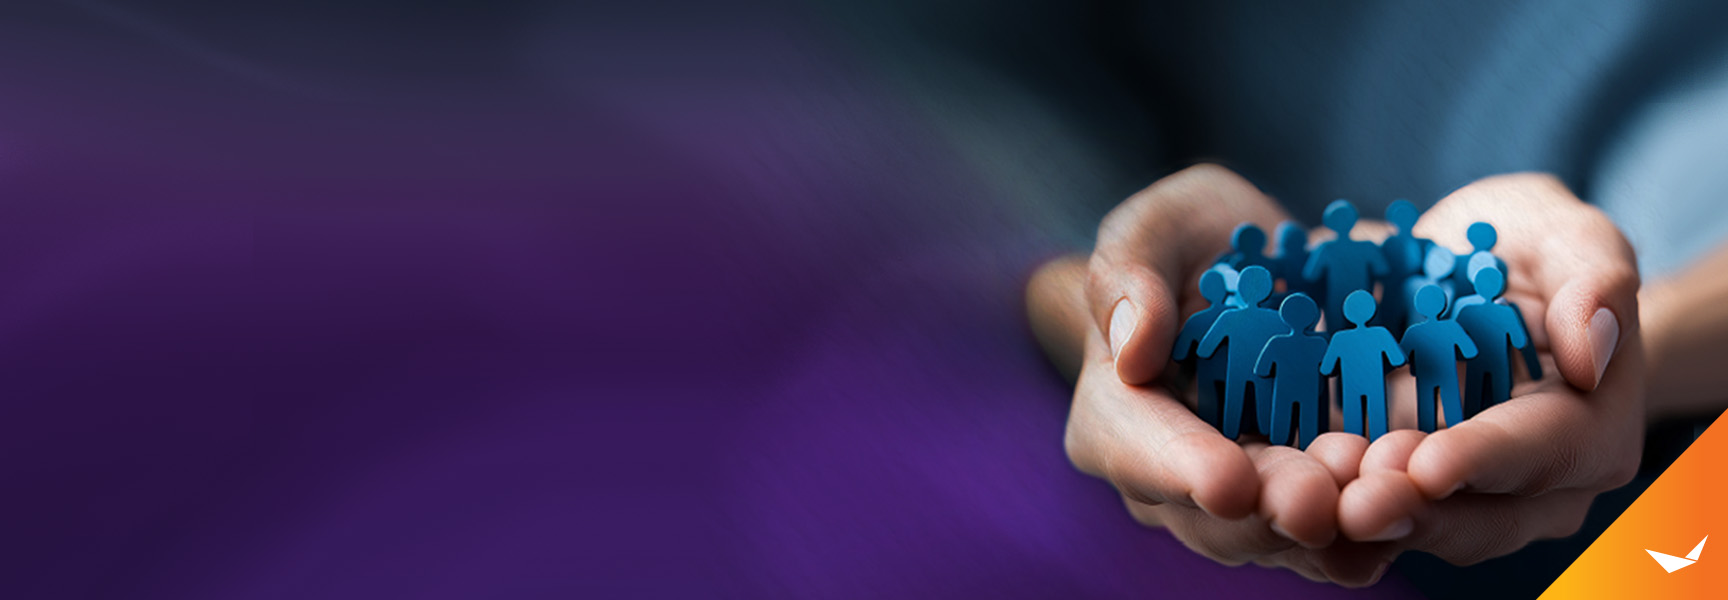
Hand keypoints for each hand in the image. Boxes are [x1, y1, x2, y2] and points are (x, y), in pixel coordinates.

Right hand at [1029, 165, 1390, 583]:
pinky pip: (1333, 536)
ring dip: (1331, 528)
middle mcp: (1166, 477)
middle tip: (1324, 498)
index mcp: (1112, 414)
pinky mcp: (1304, 501)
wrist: (1257, 265)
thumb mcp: (1154, 228)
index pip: (1132, 449)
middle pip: (1211, 516)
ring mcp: (1239, 500)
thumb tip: (1131, 349)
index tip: (1229, 480)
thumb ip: (1127, 276)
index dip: (1181, 469)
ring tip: (1380, 493)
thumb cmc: (1188, 241)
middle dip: (1271, 511)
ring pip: (1278, 536)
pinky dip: (1371, 527)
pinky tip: (1411, 506)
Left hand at [1334, 173, 1643, 564]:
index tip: (1428, 462)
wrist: (1455, 269)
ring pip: (1412, 528)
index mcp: (1591, 432)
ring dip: (1357, 518)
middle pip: (1476, 518)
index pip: (1544, 455)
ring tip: (1307, 499)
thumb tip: (1592, 346)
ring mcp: (1458, 500)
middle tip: (1351, 499)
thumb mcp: (1564, 234)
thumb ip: (1594, 277)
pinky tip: (1273, 493)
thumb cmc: (1525, 244)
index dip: (1486, 459)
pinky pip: (1357, 511)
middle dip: (1410, 509)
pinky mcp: (1389, 490)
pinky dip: (1320, 505)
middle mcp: (1532, 489)